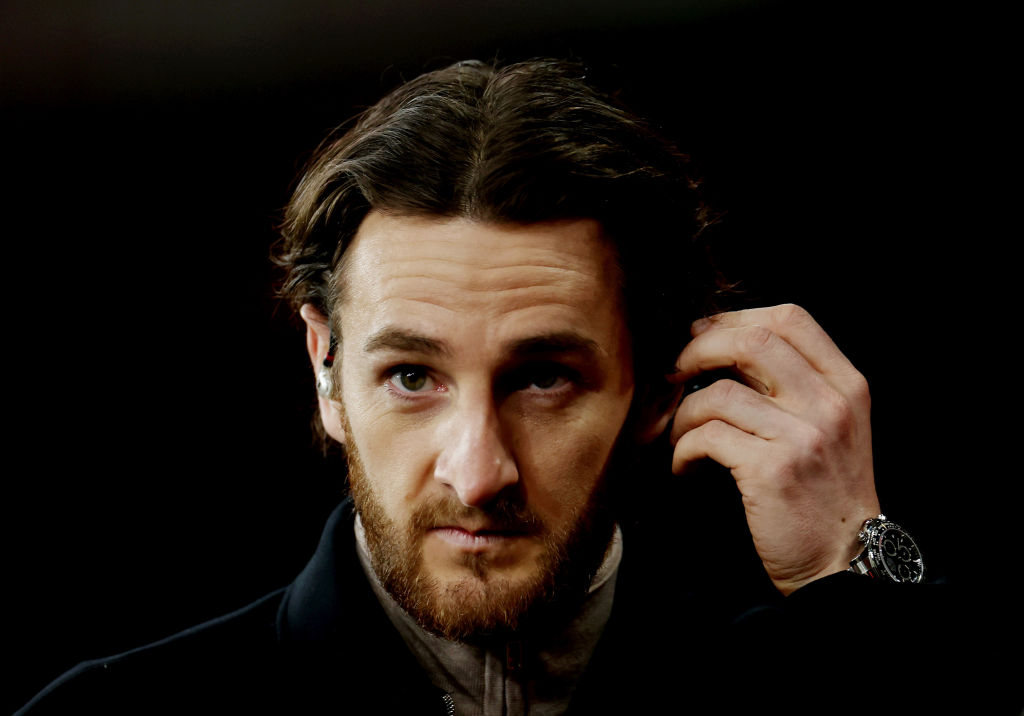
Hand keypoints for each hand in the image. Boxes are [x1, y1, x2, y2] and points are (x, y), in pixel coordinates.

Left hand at [669, 304, 879, 594]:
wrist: (845, 562)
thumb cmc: (824, 494)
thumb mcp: (828, 428)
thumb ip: (790, 386)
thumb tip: (721, 347)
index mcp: (846, 385)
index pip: (791, 318)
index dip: (736, 318)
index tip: (702, 334)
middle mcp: (830, 403)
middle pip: (752, 340)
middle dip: (699, 349)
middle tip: (674, 373)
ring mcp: (804, 435)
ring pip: (718, 392)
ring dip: (683, 412)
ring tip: (678, 435)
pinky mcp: (774, 470)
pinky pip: (707, 436)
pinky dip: (682, 449)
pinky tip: (684, 468)